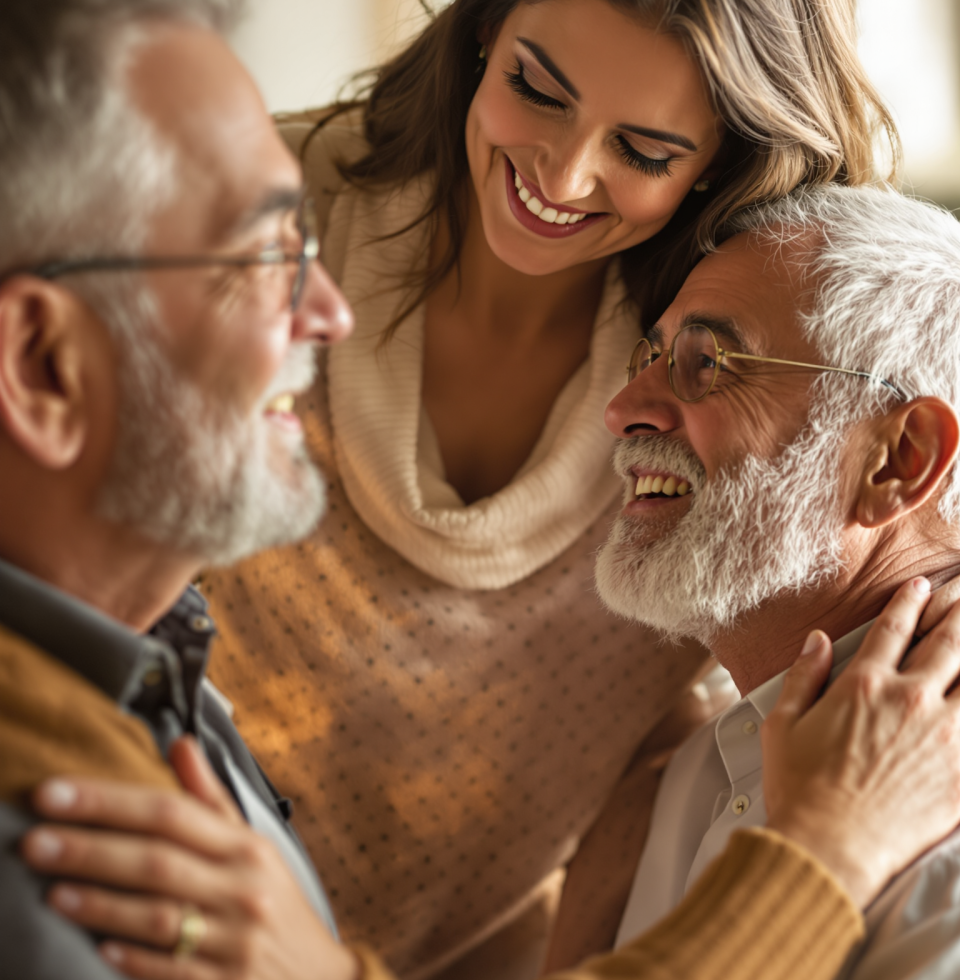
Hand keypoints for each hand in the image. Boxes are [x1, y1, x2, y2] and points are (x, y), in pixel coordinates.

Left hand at [20, 737, 357, 979]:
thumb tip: (178, 743)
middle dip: (91, 849)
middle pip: (158, 861)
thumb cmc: (275, 903)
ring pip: (158, 916)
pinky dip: (134, 959)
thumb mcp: (255, 845)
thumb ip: (210, 798)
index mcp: (246, 846)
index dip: (110, 801)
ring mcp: (235, 939)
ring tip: (54, 891)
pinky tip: (99, 948)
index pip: (171, 812)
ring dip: (101, 904)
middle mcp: (243, 887)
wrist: (318, 977)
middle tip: (35, 840)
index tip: (56, 793)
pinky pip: (172, 971)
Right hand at [763, 577, 959, 907]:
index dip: (909, 602)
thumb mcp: (782, 724)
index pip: (894, 628)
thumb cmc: (798, 787)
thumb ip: (803, 676)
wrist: (829, 845)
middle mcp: (910, 700)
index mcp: (863, 684)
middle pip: (949, 643)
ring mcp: (945, 735)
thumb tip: (816, 639)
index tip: (921, 586)